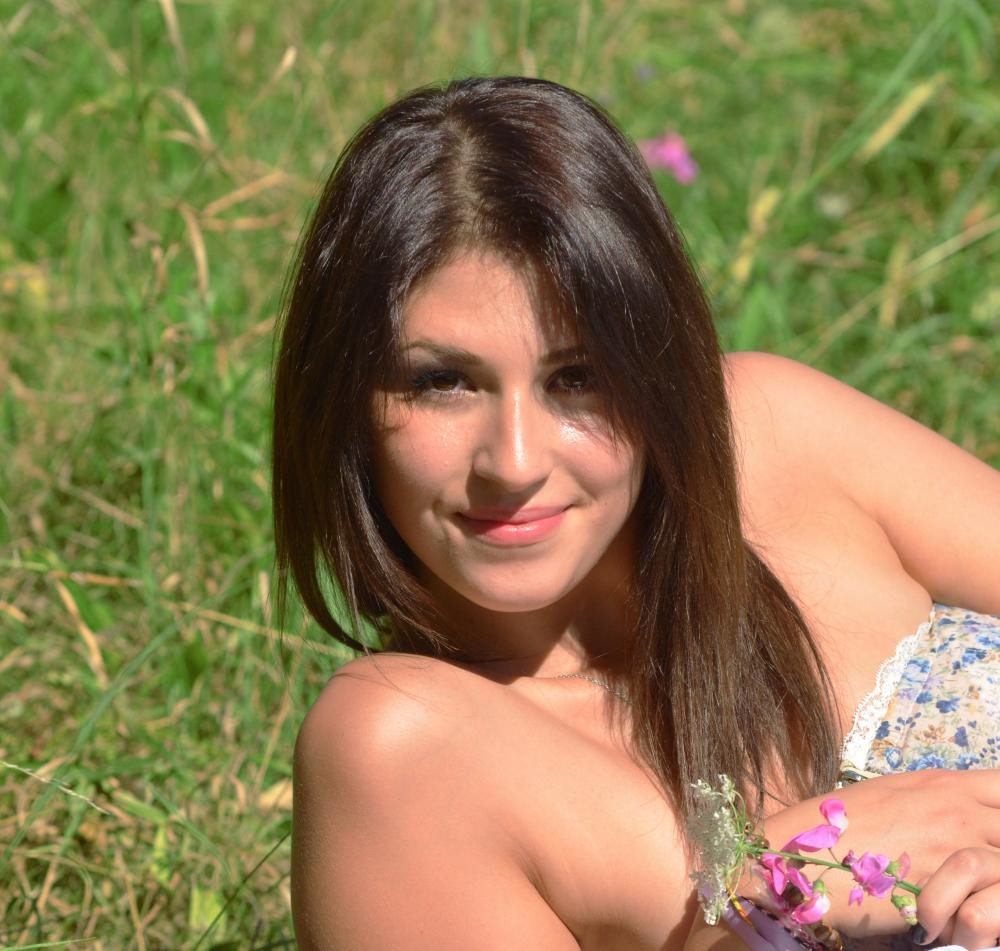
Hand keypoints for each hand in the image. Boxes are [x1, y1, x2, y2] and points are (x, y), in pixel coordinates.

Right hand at [762, 769, 999, 937]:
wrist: (801, 859)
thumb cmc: (835, 828)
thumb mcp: (886, 795)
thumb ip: (930, 799)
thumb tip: (955, 812)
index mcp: (942, 783)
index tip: (995, 827)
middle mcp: (957, 808)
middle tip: (987, 870)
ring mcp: (958, 848)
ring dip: (999, 882)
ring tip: (979, 897)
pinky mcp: (953, 891)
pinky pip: (996, 905)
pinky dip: (988, 917)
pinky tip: (966, 921)